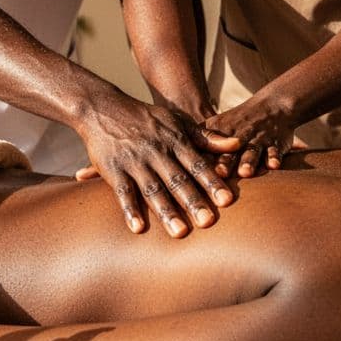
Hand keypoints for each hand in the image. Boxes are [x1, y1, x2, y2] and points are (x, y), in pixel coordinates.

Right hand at [74, 93, 240, 237]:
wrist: (103, 107)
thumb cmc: (147, 119)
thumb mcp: (178, 121)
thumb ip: (206, 137)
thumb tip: (237, 144)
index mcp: (175, 141)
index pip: (197, 164)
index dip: (212, 182)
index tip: (227, 200)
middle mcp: (156, 152)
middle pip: (178, 180)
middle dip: (193, 201)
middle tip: (208, 223)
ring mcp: (134, 162)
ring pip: (153, 189)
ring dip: (167, 211)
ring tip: (180, 233)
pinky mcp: (113, 170)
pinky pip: (123, 193)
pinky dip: (130, 210)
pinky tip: (139, 229)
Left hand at [203, 96, 302, 177]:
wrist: (272, 107)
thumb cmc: (237, 122)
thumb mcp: (217, 125)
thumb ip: (199, 140)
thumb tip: (175, 161)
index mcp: (222, 132)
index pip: (211, 146)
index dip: (205, 157)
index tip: (198, 170)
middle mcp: (239, 137)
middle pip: (230, 151)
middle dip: (226, 162)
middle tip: (220, 174)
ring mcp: (258, 140)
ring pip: (252, 151)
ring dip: (249, 161)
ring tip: (245, 172)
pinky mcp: (275, 144)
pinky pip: (275, 151)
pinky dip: (274, 157)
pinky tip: (273, 166)